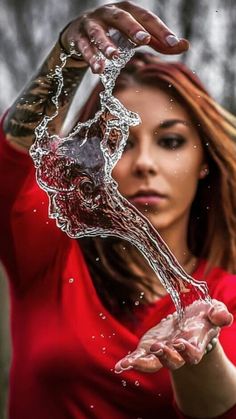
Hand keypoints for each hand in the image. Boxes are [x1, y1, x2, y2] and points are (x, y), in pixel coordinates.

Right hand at [60, 1, 188, 72]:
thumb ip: (159, 42)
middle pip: (122, 18)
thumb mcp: (137, 36)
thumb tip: (184, 46)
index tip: (173, 43)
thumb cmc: (116, 33)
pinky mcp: (78, 37)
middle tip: (144, 40)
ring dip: (106, 44)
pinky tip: (97, 69)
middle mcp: (109, 13)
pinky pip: (84, 47)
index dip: (160, 30)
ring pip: (98, 32)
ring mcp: (91, 24)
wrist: (80, 32)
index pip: (146, 18)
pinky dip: (90, 57)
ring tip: (114, 56)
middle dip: (132, 28)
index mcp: (127, 11)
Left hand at [115, 299, 232, 372]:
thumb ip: (219, 313)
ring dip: (143, 364)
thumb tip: (223, 317)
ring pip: (153, 363)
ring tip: (130, 363)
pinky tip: (119, 366)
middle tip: (159, 347)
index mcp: (194, 344)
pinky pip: (138, 358)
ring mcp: (161, 352)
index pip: (193, 354)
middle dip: (166, 356)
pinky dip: (129, 362)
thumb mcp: (213, 311)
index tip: (181, 342)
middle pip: (172, 362)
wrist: (189, 321)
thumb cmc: (203, 316)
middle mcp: (177, 352)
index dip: (188, 351)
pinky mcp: (148, 348)